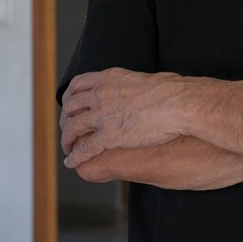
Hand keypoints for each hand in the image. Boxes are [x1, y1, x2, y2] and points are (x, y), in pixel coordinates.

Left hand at [59, 68, 183, 168]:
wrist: (177, 102)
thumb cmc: (170, 91)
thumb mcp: (143, 79)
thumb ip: (132, 85)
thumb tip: (140, 89)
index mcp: (108, 79)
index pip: (77, 85)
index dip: (70, 98)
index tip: (69, 106)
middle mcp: (100, 94)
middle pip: (71, 107)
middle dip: (65, 120)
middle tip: (67, 129)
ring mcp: (103, 115)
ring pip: (73, 128)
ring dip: (67, 140)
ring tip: (67, 148)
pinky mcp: (109, 136)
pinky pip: (85, 149)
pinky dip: (76, 157)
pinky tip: (72, 162)